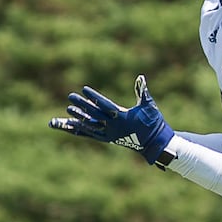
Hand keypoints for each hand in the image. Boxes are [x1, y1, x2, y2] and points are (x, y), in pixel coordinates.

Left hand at [50, 75, 175, 164]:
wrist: (153, 143)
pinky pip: (90, 134)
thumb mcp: (149, 107)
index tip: (84, 89)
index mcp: (122, 118)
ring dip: (77, 118)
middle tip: (71, 96)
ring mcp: (109, 135)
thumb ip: (143, 92)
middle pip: (94, 115)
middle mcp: (113, 127)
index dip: (94, 97)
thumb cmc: (153, 123)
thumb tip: (141, 78)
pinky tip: (69, 125)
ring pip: (89, 126)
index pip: (105, 105)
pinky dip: (79, 129)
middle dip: (82, 105)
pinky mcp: (107, 139)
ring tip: (67, 110)